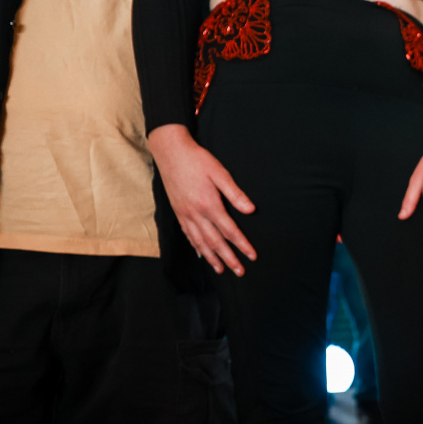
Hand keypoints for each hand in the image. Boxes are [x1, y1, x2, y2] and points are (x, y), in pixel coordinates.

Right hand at [148, 123, 255, 275]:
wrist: (170, 152)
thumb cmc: (197, 160)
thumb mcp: (220, 173)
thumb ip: (235, 194)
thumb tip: (251, 210)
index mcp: (209, 205)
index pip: (229, 231)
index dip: (242, 245)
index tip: (252, 256)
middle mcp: (195, 214)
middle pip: (215, 242)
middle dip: (228, 259)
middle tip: (239, 272)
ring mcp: (185, 214)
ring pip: (199, 242)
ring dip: (211, 257)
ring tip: (221, 270)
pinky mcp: (178, 212)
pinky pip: (187, 234)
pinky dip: (195, 246)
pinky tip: (200, 253)